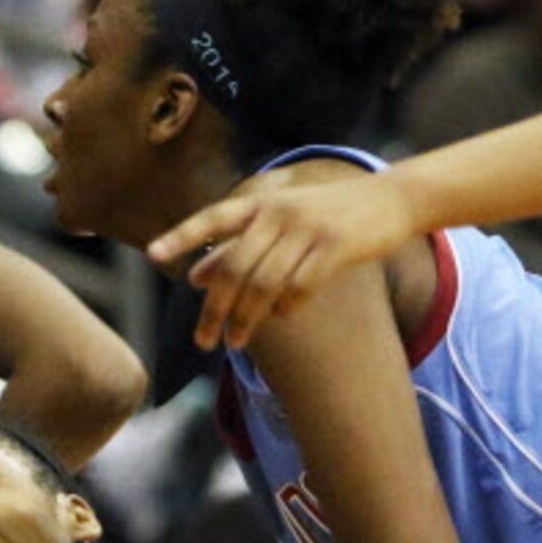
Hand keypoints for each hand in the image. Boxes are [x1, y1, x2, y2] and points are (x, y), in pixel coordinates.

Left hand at [146, 166, 420, 351]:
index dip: (182, 236)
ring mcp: (307, 229)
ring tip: (234, 342)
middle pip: (234, 266)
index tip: (152, 255)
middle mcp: (279, 212)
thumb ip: (236, 246)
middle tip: (203, 341)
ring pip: (263, 282)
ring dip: (245, 318)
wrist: (389, 200)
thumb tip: (192, 278)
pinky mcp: (334, 248)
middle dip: (214, 308)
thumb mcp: (280, 222)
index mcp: (261, 203)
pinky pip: (298, 287)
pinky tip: (282, 315)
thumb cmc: (327, 214)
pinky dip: (284, 308)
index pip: (212, 218)